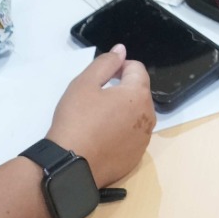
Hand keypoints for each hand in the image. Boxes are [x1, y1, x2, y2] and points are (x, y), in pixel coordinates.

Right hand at [47, 44, 153, 186]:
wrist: (70, 166)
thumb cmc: (76, 120)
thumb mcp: (84, 84)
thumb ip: (106, 63)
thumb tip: (121, 50)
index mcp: (138, 95)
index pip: (137, 69)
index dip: (119, 67)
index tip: (102, 76)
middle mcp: (148, 117)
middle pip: (139, 92)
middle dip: (122, 89)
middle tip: (96, 98)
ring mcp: (144, 140)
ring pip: (137, 115)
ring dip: (123, 111)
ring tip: (97, 118)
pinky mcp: (135, 157)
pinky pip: (132, 136)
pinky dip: (121, 132)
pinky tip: (101, 137)